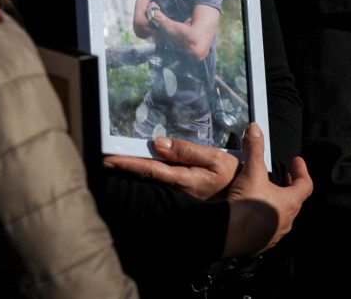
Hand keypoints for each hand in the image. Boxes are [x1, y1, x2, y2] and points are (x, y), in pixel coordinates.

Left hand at [103, 136, 240, 199]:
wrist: (246, 207)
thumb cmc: (232, 179)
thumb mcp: (215, 159)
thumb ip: (187, 150)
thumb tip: (159, 143)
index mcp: (182, 179)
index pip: (148, 169)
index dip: (127, 164)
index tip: (108, 160)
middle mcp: (176, 190)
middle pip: (146, 176)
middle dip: (125, 168)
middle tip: (104, 161)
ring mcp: (178, 195)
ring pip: (153, 181)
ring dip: (136, 172)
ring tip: (117, 163)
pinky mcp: (183, 196)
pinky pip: (162, 183)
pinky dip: (149, 175)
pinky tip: (143, 170)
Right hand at [223, 123, 311, 257]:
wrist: (228, 234)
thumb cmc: (246, 204)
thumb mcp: (251, 171)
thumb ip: (254, 149)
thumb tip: (255, 128)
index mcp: (290, 203)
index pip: (306, 185)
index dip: (302, 171)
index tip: (296, 161)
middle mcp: (286, 221)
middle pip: (294, 202)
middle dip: (289, 188)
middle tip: (285, 178)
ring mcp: (273, 236)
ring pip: (280, 218)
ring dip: (275, 205)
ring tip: (265, 195)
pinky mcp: (259, 245)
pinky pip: (266, 232)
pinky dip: (262, 221)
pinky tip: (251, 216)